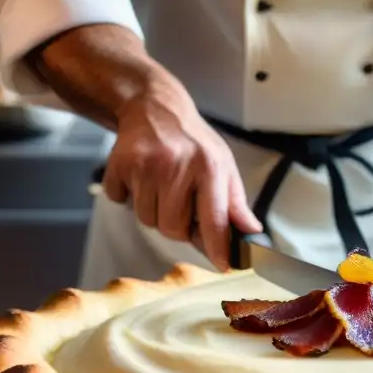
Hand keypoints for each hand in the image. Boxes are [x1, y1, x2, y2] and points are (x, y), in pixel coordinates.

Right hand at [102, 77, 261, 270]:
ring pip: (147, 220)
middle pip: (173, 228)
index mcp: (209, 167)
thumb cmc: (194, 142)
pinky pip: (120, 202)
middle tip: (179, 202)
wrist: (154, 108)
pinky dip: (127, 196)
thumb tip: (252, 233)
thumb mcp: (223, 166)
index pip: (214, 220)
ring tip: (160, 185)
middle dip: (178, 224)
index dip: (217, 248)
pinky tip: (140, 177)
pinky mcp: (120, 164)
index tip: (222, 265)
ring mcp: (146, 165)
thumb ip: (235, 203)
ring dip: (153, 211)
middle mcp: (177, 165)